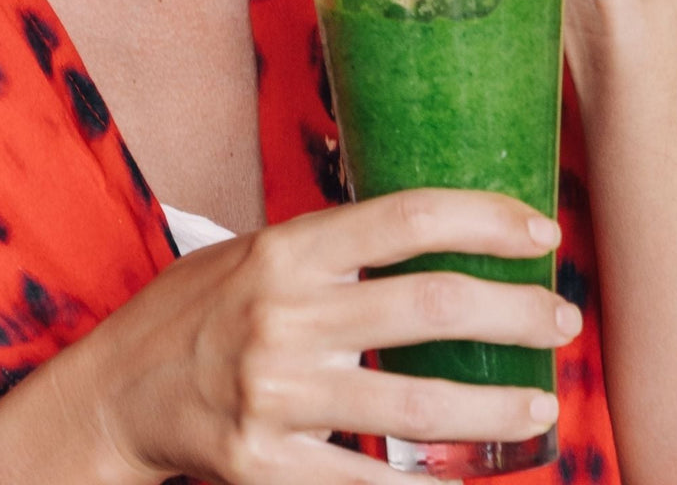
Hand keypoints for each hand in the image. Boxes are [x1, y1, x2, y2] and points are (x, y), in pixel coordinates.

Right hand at [83, 191, 578, 483]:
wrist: (114, 393)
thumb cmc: (195, 311)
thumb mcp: (253, 253)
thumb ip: (330, 250)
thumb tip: (426, 238)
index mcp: (286, 250)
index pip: (405, 218)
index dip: (484, 219)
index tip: (540, 231)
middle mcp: (284, 316)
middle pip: (428, 306)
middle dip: (513, 310)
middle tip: (561, 316)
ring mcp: (275, 395)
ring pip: (415, 407)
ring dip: (494, 408)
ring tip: (541, 403)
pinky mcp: (266, 465)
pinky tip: (471, 480)